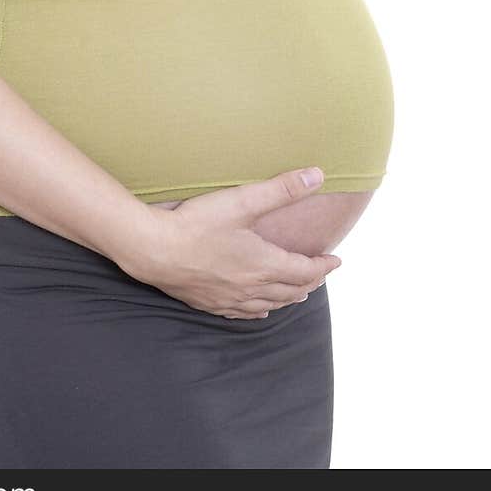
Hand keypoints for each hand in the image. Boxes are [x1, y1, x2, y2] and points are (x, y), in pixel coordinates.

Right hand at [118, 168, 341, 318]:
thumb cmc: (197, 224)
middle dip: (309, 282)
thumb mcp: (243, 201)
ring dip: (288, 298)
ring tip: (297, 293)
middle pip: (290, 291)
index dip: (323, 266)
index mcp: (264, 264)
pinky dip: (259, 310)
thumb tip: (318, 176)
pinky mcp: (209, 304)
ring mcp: (229, 299)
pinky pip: (243, 314)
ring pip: (269, 305)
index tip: (335, 260)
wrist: (154, 250)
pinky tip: (256, 308)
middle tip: (319, 274)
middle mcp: (251, 288)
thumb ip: (282, 189)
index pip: (304, 270)